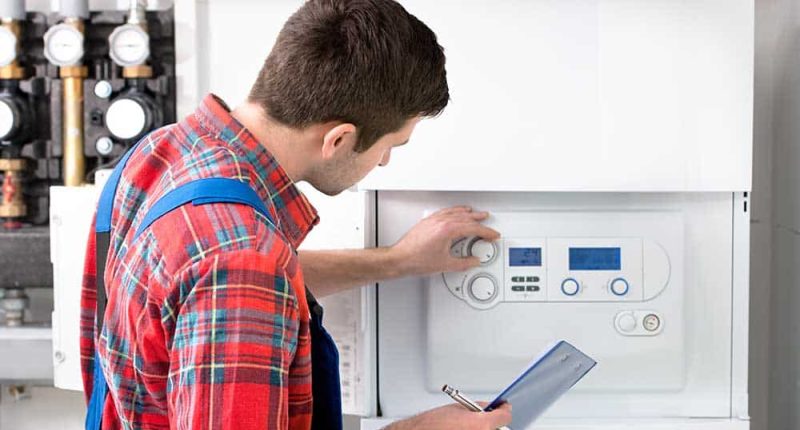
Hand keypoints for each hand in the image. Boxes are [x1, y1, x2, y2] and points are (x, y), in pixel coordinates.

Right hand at [387, 402, 511, 429]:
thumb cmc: (434, 422)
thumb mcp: (459, 407)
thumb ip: (478, 407)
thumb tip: (490, 407)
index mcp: (481, 425)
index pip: (505, 417)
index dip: (504, 409)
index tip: (504, 406)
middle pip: (499, 429)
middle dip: (495, 421)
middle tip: (489, 415)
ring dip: (485, 428)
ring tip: (470, 424)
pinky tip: (467, 428)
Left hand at [390, 206, 499, 275]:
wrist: (399, 259)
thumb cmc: (416, 260)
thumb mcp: (445, 264)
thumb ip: (463, 263)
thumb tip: (473, 260)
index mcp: (448, 230)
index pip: (473, 228)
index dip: (486, 232)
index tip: (492, 235)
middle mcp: (441, 222)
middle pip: (466, 218)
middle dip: (479, 220)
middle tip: (488, 222)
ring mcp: (433, 220)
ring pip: (455, 212)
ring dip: (468, 213)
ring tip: (475, 213)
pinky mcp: (427, 222)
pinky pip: (445, 212)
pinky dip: (454, 211)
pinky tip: (456, 212)